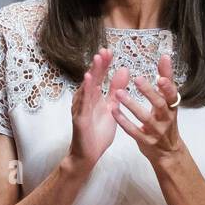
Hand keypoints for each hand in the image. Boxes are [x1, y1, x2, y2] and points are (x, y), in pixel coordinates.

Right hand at [63, 47, 117, 177]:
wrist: (89, 154)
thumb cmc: (98, 132)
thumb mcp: (112, 107)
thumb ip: (116, 89)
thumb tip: (123, 70)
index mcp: (93, 97)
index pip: (99, 77)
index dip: (103, 64)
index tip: (109, 51)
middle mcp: (85, 100)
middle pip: (92, 79)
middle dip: (98, 64)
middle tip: (104, 50)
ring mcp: (81, 108)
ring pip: (86, 88)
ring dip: (91, 73)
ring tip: (97, 60)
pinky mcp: (80, 118)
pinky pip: (83, 103)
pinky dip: (85, 91)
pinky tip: (88, 80)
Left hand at [109, 53, 184, 164]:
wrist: (168, 152)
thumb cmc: (166, 121)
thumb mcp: (168, 102)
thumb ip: (165, 80)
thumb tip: (165, 57)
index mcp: (172, 107)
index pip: (172, 95)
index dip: (168, 86)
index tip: (161, 76)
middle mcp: (166, 119)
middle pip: (159, 105)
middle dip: (149, 92)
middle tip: (137, 79)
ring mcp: (156, 131)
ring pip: (144, 118)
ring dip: (132, 105)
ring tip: (119, 93)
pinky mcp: (145, 141)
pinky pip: (133, 131)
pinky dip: (123, 121)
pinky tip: (113, 111)